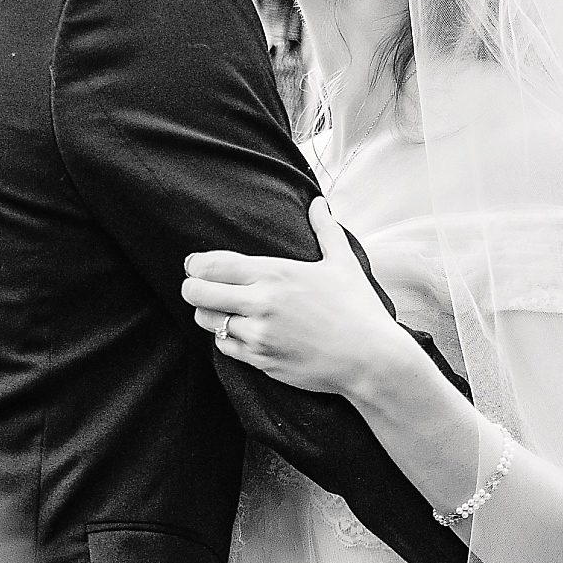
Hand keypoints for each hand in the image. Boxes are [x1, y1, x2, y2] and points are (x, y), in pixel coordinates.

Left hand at [181, 198, 414, 400]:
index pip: (214, 265)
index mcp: (275, 274)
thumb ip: (325, 229)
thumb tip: (318, 202)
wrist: (369, 359)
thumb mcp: (343, 262)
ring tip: (218, 308)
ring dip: (207, 313)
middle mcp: (261, 303)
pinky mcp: (261, 361)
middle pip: (198, 292)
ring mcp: (258, 334)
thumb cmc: (357, 308)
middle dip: (193, 287)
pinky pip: (224, 347)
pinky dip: (225, 338)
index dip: (196, 264)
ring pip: (207, 321)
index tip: (194, 264)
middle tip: (196, 286)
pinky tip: (237, 331)